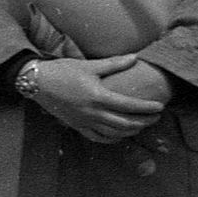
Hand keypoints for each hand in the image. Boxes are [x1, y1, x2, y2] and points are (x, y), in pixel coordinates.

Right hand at [25, 54, 163, 143]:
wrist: (37, 82)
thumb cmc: (62, 71)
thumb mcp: (89, 65)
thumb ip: (114, 64)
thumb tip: (135, 57)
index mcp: (98, 96)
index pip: (129, 106)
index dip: (147, 108)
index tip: (160, 107)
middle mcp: (93, 113)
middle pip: (125, 123)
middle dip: (144, 122)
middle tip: (156, 118)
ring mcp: (84, 122)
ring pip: (114, 133)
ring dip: (131, 131)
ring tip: (141, 126)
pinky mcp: (77, 126)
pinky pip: (98, 137)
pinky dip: (112, 139)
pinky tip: (119, 135)